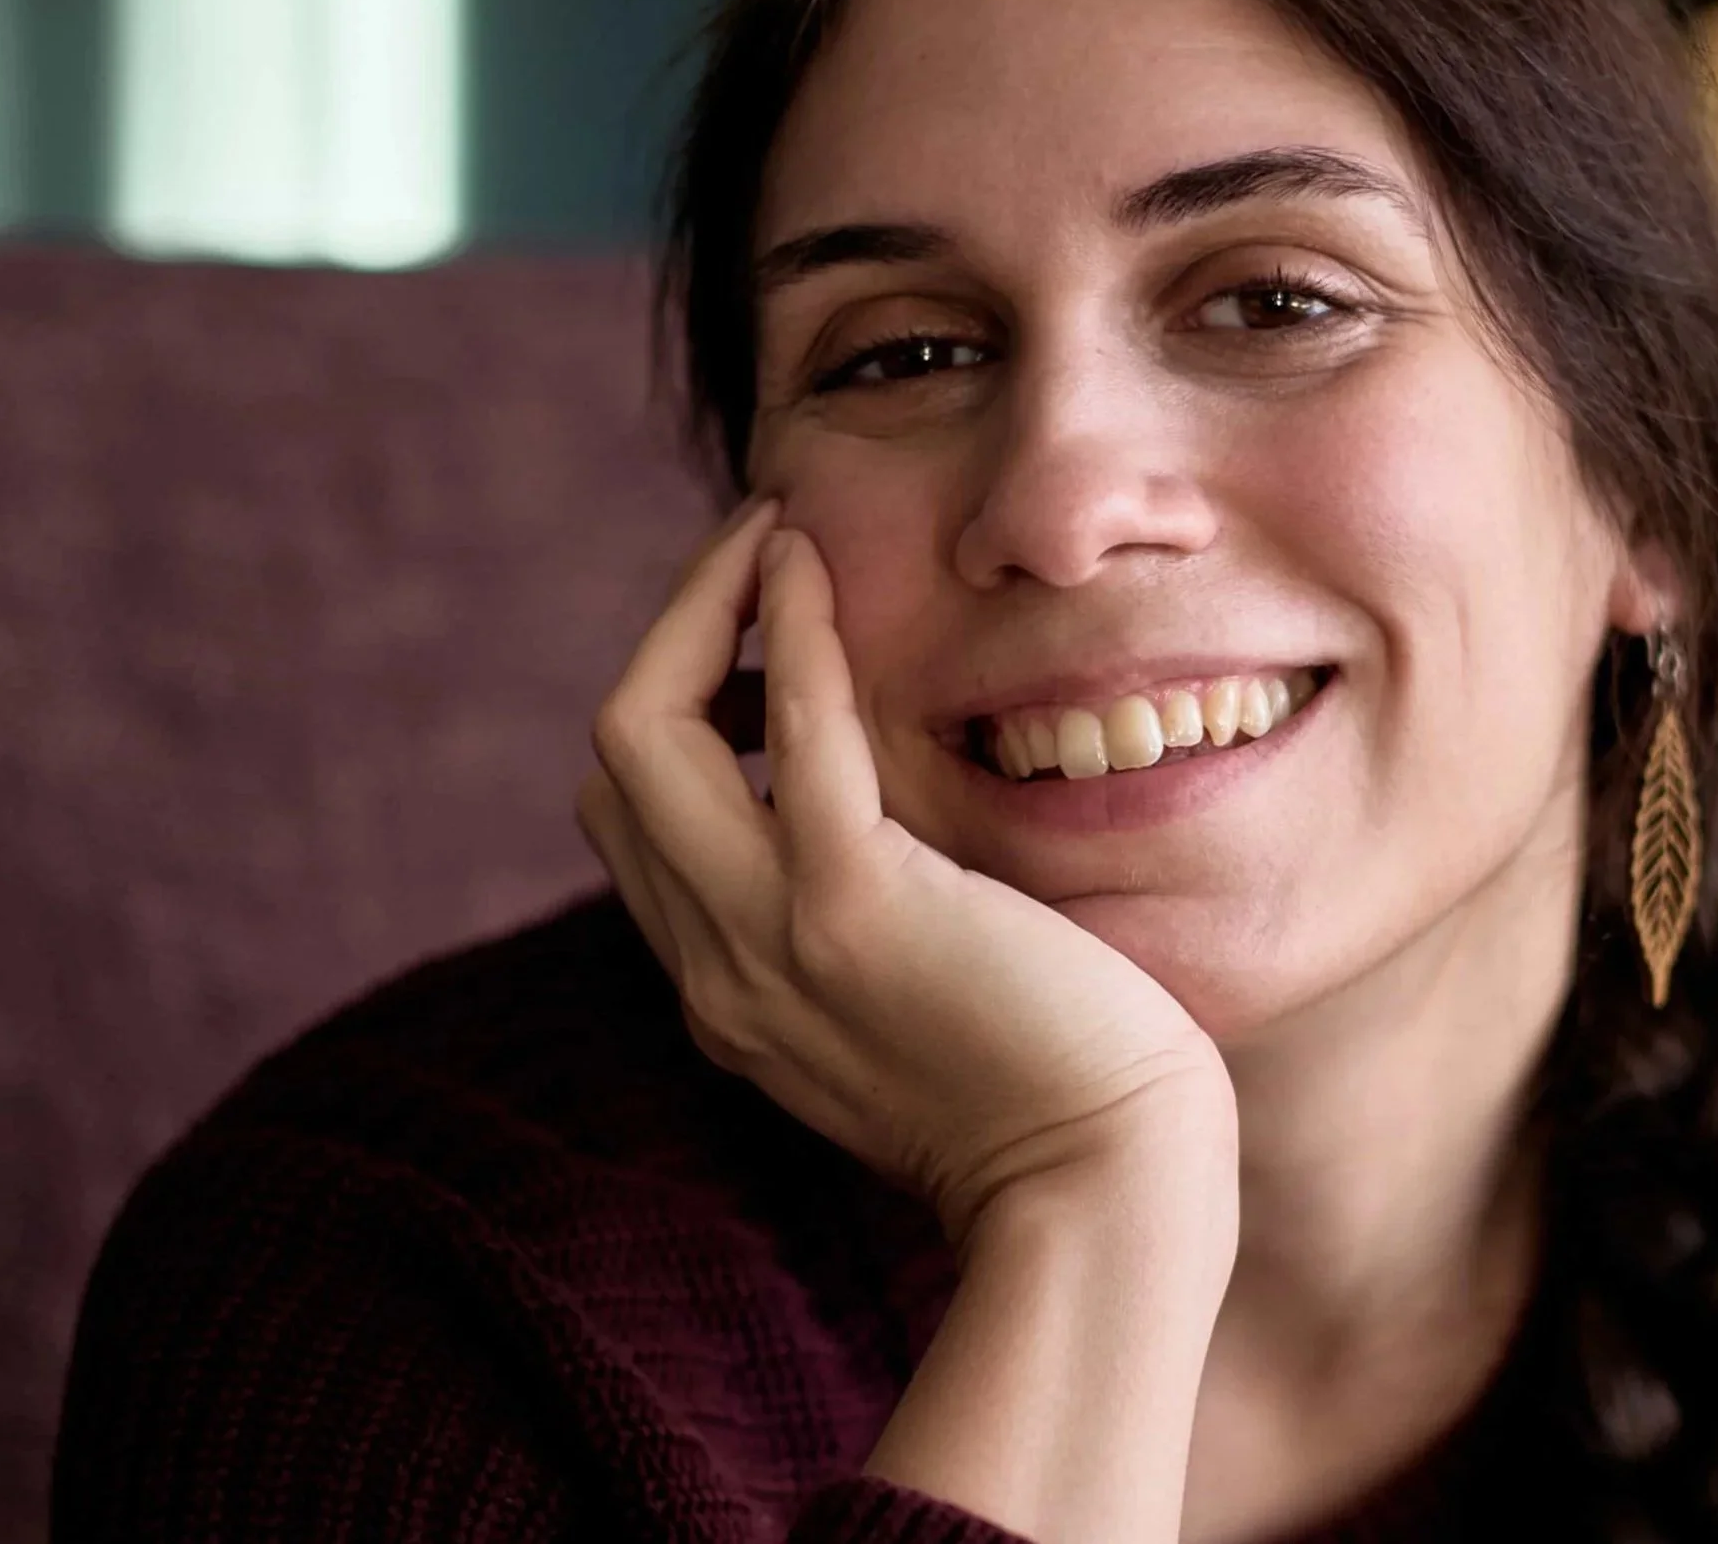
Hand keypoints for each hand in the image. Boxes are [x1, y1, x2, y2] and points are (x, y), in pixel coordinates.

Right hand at [575, 498, 1235, 1246]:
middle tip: (756, 549)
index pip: (635, 816)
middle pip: (614, 761)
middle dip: (673, 635)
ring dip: (705, 609)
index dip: (678, 703)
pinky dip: (789, 631)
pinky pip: (792, 736)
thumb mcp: (909, 998)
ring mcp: (767, 940)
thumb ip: (859, 915)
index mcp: (728, 988)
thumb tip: (874, 813)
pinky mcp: (852, 909)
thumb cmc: (1051, 1090)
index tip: (757, 627)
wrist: (1103, 1188)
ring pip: (644, 734)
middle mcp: (715, 966)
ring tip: (774, 531)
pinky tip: (812, 565)